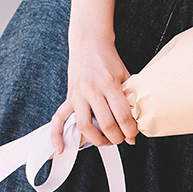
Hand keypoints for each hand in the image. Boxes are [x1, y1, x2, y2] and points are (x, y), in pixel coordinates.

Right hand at [51, 36, 134, 152]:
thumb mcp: (125, 75)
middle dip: (116, 137)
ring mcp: (78, 94)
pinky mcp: (68, 97)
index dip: (130, 130)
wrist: (90, 44)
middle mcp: (92, 90)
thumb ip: (130, 96)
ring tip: (106, 142)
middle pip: (105, 123)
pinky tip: (62, 148)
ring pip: (84, 125)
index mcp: (110, 84)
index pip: (122, 114)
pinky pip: (58, 119)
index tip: (134, 135)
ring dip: (96, 140)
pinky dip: (57, 136)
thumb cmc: (109, 60)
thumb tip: (136, 121)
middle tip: (123, 139)